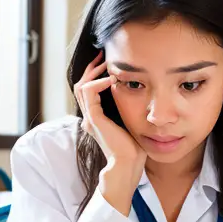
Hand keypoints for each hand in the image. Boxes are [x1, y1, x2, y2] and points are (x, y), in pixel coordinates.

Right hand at [74, 51, 145, 167]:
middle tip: (104, 57)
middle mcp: (89, 118)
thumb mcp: (132, 125)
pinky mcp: (94, 119)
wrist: (128, 164)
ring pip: (82, 86)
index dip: (95, 76)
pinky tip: (112, 78)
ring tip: (108, 64)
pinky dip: (98, 82)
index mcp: (96, 120)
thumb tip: (141, 100)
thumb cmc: (134, 150)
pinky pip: (89, 92)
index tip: (109, 65)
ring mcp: (90, 119)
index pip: (88, 92)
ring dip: (94, 73)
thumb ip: (130, 113)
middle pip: (81, 86)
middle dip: (92, 70)